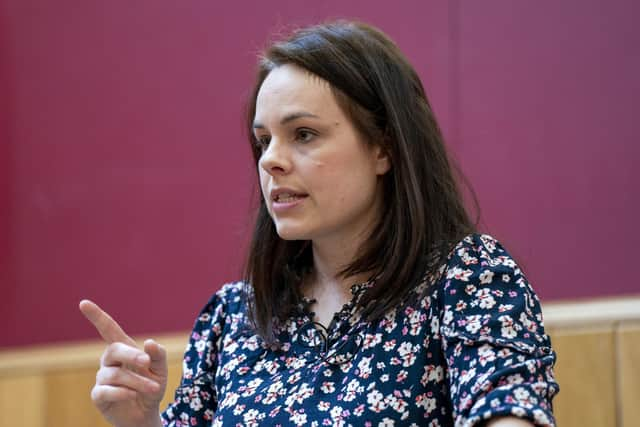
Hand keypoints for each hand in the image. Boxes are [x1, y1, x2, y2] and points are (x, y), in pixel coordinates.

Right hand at [79, 300, 166, 426]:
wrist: (146, 414)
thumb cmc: (152, 387)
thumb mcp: (160, 370)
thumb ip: (158, 355)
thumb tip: (149, 343)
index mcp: (124, 349)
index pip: (108, 329)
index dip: (97, 316)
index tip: (83, 303)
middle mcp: (109, 361)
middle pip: (114, 350)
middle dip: (132, 355)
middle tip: (147, 363)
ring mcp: (102, 378)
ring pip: (115, 375)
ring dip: (137, 381)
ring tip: (154, 388)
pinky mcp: (98, 396)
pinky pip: (105, 391)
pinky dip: (122, 392)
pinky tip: (133, 395)